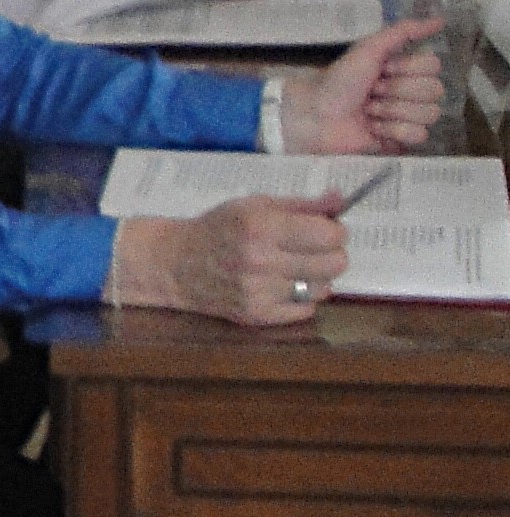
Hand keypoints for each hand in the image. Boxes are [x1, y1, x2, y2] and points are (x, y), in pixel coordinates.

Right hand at [110, 196, 351, 325]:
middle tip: (312, 250)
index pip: (330, 235)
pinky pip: (306, 310)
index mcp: (261, 226)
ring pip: (324, 289)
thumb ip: (302, 205)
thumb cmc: (218, 229)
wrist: (175, 264)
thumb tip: (341, 201)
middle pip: (335, 264)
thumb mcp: (254, 206)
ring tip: (292, 269)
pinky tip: (281, 286)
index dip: (334, 231)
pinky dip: (300, 299)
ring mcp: (258, 291)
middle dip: (330, 255)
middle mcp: (260, 260)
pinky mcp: (257, 315)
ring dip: (314, 278)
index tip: (324, 230)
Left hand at [279, 17, 445, 154]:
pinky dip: (393, 130)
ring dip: (392, 110)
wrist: (316, 113)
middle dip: (397, 90)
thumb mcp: (369, 48)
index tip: (381, 70)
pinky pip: (419, 135)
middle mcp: (412, 92)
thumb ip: (404, 31)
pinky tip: (373, 128)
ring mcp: (409, 117)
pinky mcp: (402, 141)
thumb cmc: (340, 79)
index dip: (406, 68)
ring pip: (430, 113)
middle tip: (372, 92)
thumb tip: (442, 20)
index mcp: (406, 69)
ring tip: (368, 111)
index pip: (433, 66)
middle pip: (435, 90)